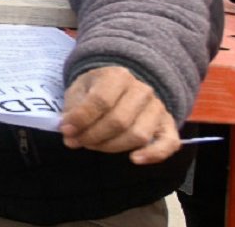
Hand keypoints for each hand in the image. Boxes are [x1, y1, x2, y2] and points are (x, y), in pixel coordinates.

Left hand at [60, 66, 181, 164]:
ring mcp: (158, 107)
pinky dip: (153, 154)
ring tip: (92, 145)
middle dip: (93, 136)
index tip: (66, 130)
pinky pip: (169, 143)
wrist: (120, 88)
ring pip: (138, 135)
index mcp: (117, 76)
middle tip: (77, 141)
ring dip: (111, 146)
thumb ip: (73, 111)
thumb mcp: (78, 92)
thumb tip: (69, 133)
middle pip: (119, 121)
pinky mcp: (167, 125)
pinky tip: (134, 159)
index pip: (101, 101)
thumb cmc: (95, 91)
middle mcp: (142, 90)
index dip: (81, 119)